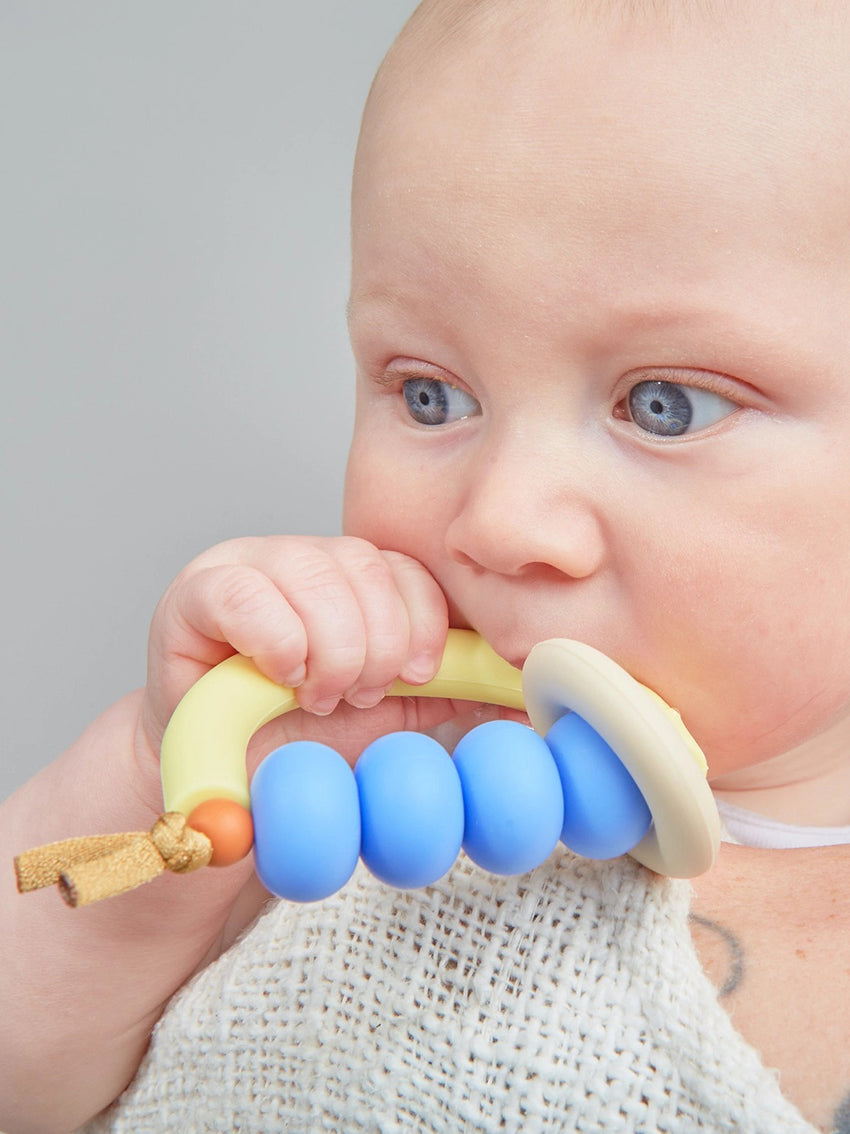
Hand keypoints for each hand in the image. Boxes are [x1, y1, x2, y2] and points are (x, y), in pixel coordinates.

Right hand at [141, 536, 449, 756]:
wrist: (226, 777)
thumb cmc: (298, 738)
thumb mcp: (384, 711)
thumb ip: (439, 688)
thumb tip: (512, 693)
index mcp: (348, 576)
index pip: (402, 565)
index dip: (423, 621)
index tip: (417, 675)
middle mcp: (299, 557)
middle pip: (363, 564)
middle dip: (377, 645)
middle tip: (358, 694)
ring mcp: (244, 565)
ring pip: (315, 573)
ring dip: (331, 649)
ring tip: (319, 695)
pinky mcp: (195, 592)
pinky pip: (248, 593)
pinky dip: (279, 642)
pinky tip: (282, 676)